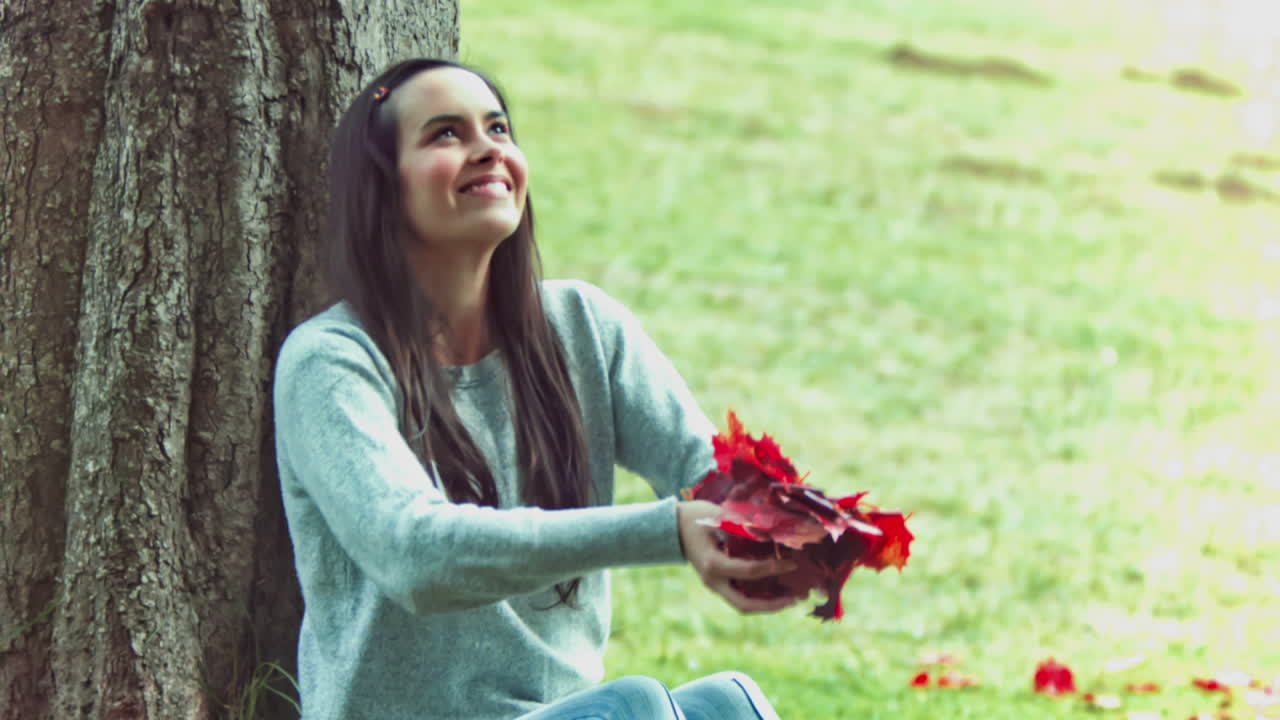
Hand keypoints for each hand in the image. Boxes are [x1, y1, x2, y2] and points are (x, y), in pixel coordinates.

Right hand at [676, 500, 799, 613]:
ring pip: (744, 605)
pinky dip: (760, 596)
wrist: (672, 526)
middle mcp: (713, 581)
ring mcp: (715, 585)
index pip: (749, 571)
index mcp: (713, 564)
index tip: (793, 564)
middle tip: (797, 598)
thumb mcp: (720, 516)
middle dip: (773, 605)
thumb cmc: (696, 516)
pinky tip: (778, 590)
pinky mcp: (718, 583)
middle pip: (745, 605)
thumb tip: (777, 528)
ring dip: (768, 604)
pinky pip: (741, 596)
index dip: (774, 568)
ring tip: (793, 597)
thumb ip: (746, 524)